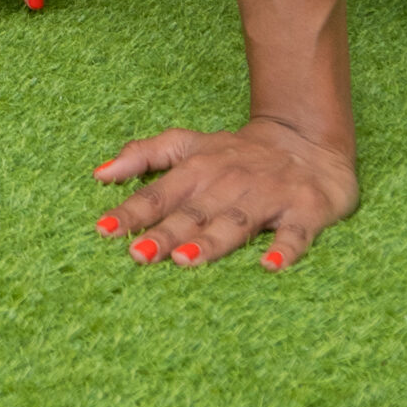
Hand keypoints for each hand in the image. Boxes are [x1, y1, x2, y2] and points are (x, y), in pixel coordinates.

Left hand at [93, 118, 359, 269]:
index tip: (104, 229)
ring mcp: (268, 196)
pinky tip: (270, 265)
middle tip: (137, 255)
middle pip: (193, 212)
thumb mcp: (188, 144)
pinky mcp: (306, 210)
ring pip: (236, 221)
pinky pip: (296, 233)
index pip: (159, 193)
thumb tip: (99, 173)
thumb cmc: (236, 152)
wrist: (307, 141)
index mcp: (198, 169)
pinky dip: (285, 248)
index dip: (132, 211)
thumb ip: (144, 155)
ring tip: (186, 260)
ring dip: (211, 240)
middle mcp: (229, 182)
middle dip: (165, 233)